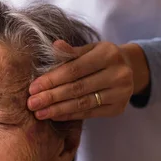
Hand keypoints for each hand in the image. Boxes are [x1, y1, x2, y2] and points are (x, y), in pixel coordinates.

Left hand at [27, 40, 148, 120]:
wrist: (129, 69)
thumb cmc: (101, 58)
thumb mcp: (89, 49)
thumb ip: (71, 51)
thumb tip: (54, 45)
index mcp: (108, 54)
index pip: (74, 70)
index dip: (52, 80)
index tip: (33, 88)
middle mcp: (118, 74)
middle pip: (77, 88)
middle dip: (51, 96)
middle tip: (31, 103)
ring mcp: (121, 93)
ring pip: (83, 103)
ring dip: (58, 109)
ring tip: (39, 113)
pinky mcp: (118, 108)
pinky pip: (89, 113)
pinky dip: (69, 115)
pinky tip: (54, 115)